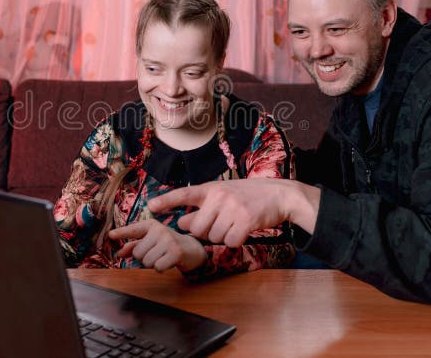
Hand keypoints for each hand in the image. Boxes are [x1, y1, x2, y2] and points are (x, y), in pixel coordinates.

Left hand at [108, 220, 207, 271]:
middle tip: (155, 253)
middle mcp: (159, 230)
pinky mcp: (175, 252)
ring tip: (162, 257)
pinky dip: (160, 268)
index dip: (121, 233)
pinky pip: (157, 267)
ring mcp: (168, 240)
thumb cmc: (167, 244)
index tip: (110, 235)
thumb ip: (134, 246)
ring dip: (152, 264)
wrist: (192, 249)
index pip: (133, 229)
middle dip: (143, 258)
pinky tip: (168, 262)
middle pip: (137, 253)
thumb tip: (119, 253)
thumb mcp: (151, 241)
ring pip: (146, 261)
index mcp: (151, 225)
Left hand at [147, 179, 318, 246]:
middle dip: (206, 234)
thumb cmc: (249, 196)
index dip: (167, 201)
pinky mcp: (246, 220)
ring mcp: (233, 208)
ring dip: (223, 237)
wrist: (280, 195)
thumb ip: (203, 208)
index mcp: (212, 188)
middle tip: (221, 224)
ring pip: (214, 237)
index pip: (185, 194)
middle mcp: (220, 196)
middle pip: (197, 229)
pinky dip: (236, 241)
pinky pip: (230, 242)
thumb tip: (181, 223)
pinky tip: (244, 230)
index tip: (151, 207)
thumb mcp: (224, 196)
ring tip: (235, 223)